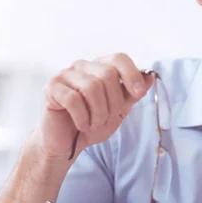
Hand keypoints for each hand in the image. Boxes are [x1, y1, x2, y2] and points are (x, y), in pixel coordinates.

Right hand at [31, 53, 153, 160]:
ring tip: (93, 124)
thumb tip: (150, 76)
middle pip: (107, 74)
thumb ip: (132, 94)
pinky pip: (73, 100)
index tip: (139, 93)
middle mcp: (82, 66)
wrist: (66, 144)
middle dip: (113, 103)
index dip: (131, 74)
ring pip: (91, 87)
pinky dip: (82, 118)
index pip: (118, 58)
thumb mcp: (118, 110)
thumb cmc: (91, 124)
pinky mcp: (51, 87)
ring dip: (98, 113)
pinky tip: (81, 125)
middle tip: (106, 118)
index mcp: (99, 67)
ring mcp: (65, 75)